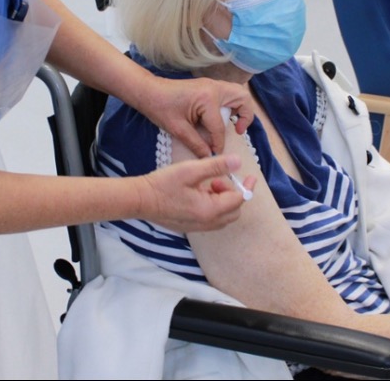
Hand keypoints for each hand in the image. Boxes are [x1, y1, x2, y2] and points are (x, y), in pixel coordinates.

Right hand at [135, 154, 254, 231]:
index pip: (239, 199)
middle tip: (218, 179)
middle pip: (234, 211)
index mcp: (210, 209)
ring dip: (222, 200)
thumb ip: (216, 166)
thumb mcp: (191, 170)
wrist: (139, 200)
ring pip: (223, 217)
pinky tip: (197, 193)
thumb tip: (238, 162)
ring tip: (206, 184)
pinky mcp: (189, 227)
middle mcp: (207, 223)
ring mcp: (197, 227)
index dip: (246, 186)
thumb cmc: (163, 184)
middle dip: (232, 193)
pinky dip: (212, 206)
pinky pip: (211, 219)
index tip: (250, 176)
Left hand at [141, 77, 253, 157]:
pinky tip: (222, 117)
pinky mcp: (208, 86)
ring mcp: (212, 85)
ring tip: (232, 124)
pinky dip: (231, 104)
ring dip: (240, 108)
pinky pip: (229, 93)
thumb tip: (209, 157)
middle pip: (242, 99)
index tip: (216, 153)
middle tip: (237, 130)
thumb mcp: (178, 129)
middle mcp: (214, 88)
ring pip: (238, 93)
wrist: (149, 91)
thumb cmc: (160, 108)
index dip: (219, 143)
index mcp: (207, 99)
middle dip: (245, 116)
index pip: (220, 126)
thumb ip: (197, 144)